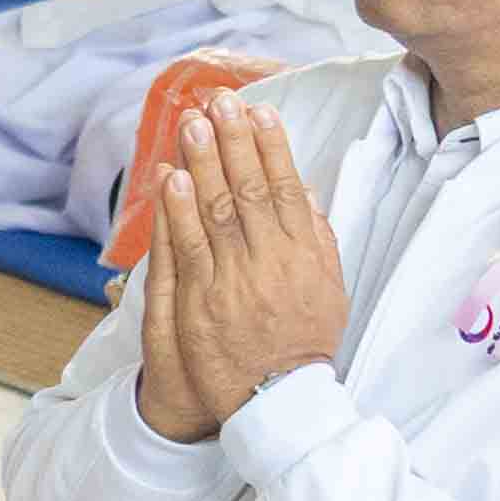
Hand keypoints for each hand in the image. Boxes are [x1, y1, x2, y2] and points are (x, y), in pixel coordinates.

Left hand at [138, 86, 347, 440]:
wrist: (278, 399)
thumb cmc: (301, 343)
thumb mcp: (328, 291)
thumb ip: (318, 242)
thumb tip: (308, 196)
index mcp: (307, 258)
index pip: (289, 191)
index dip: (273, 149)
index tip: (262, 113)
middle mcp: (274, 263)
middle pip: (252, 190)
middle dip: (234, 142)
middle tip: (220, 101)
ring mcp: (237, 279)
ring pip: (218, 210)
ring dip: (203, 163)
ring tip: (193, 122)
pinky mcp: (203, 299)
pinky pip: (189, 246)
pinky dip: (179, 209)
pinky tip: (171, 176)